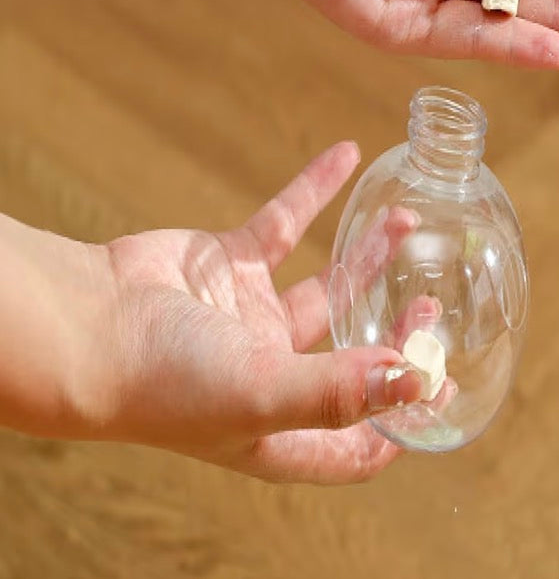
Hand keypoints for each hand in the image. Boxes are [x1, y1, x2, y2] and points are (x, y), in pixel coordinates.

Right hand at [98, 142, 424, 483]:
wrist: (82, 323)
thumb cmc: (162, 380)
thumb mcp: (260, 394)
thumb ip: (339, 390)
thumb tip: (416, 381)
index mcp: (280, 426)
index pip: (355, 441)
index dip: (399, 422)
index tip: (439, 386)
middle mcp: (271, 372)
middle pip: (351, 352)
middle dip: (394, 326)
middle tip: (429, 297)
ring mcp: (251, 315)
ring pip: (326, 280)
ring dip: (366, 252)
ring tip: (404, 218)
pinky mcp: (229, 264)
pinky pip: (283, 222)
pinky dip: (314, 190)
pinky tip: (346, 154)